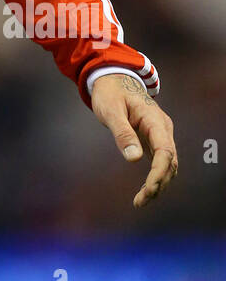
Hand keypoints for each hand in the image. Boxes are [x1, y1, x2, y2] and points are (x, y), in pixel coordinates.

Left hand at [90, 73, 177, 208]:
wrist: (114, 79)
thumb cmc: (110, 93)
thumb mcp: (110, 110)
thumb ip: (122, 133)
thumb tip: (134, 159)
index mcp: (154, 119)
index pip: (165, 151)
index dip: (159, 172)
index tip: (149, 189)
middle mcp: (162, 128)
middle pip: (170, 161)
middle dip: (158, 184)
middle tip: (140, 201)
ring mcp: (160, 133)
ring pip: (168, 164)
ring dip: (158, 184)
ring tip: (140, 201)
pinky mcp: (155, 139)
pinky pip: (161, 161)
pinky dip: (156, 177)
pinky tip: (145, 191)